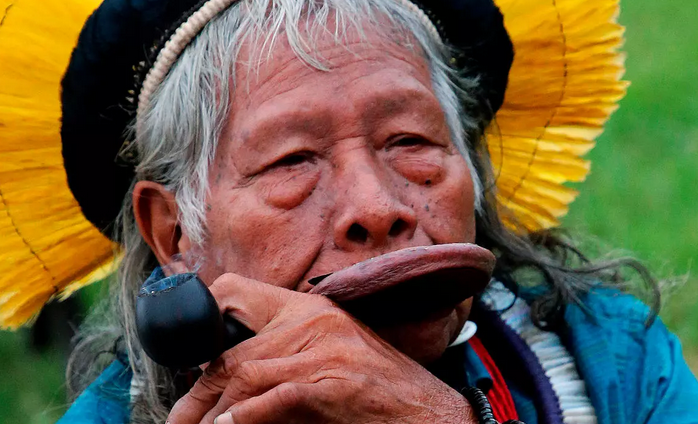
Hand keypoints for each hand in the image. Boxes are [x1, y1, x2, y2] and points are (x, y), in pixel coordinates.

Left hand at [166, 273, 476, 423]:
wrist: (430, 412)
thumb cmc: (380, 390)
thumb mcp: (333, 353)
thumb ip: (289, 351)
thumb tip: (236, 376)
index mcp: (312, 308)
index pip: (236, 292)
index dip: (204, 321)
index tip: (190, 361)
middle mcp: (314, 320)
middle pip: (234, 348)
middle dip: (198, 389)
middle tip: (180, 419)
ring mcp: (326, 351)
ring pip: (244, 372)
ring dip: (210, 411)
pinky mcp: (335, 385)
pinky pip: (275, 397)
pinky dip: (244, 417)